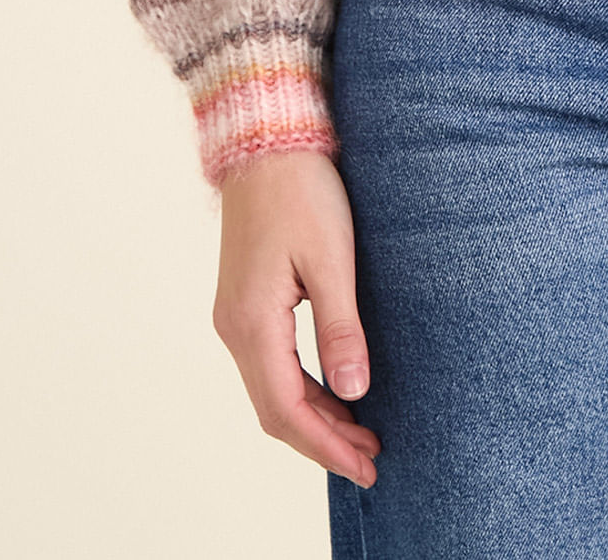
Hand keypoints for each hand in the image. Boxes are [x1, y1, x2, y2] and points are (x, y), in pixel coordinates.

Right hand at [213, 149, 381, 488]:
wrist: (265, 143)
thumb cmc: (302, 191)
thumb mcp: (332, 259)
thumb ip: (341, 328)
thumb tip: (355, 392)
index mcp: (252, 323)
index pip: (287, 410)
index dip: (327, 445)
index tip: (366, 464)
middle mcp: (234, 328)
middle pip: (276, 410)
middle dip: (323, 440)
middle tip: (372, 458)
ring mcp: (236, 317)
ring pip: (273, 390)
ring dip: (315, 417)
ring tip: (361, 434)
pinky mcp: (246, 303)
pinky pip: (271, 366)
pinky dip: (303, 390)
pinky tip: (336, 393)